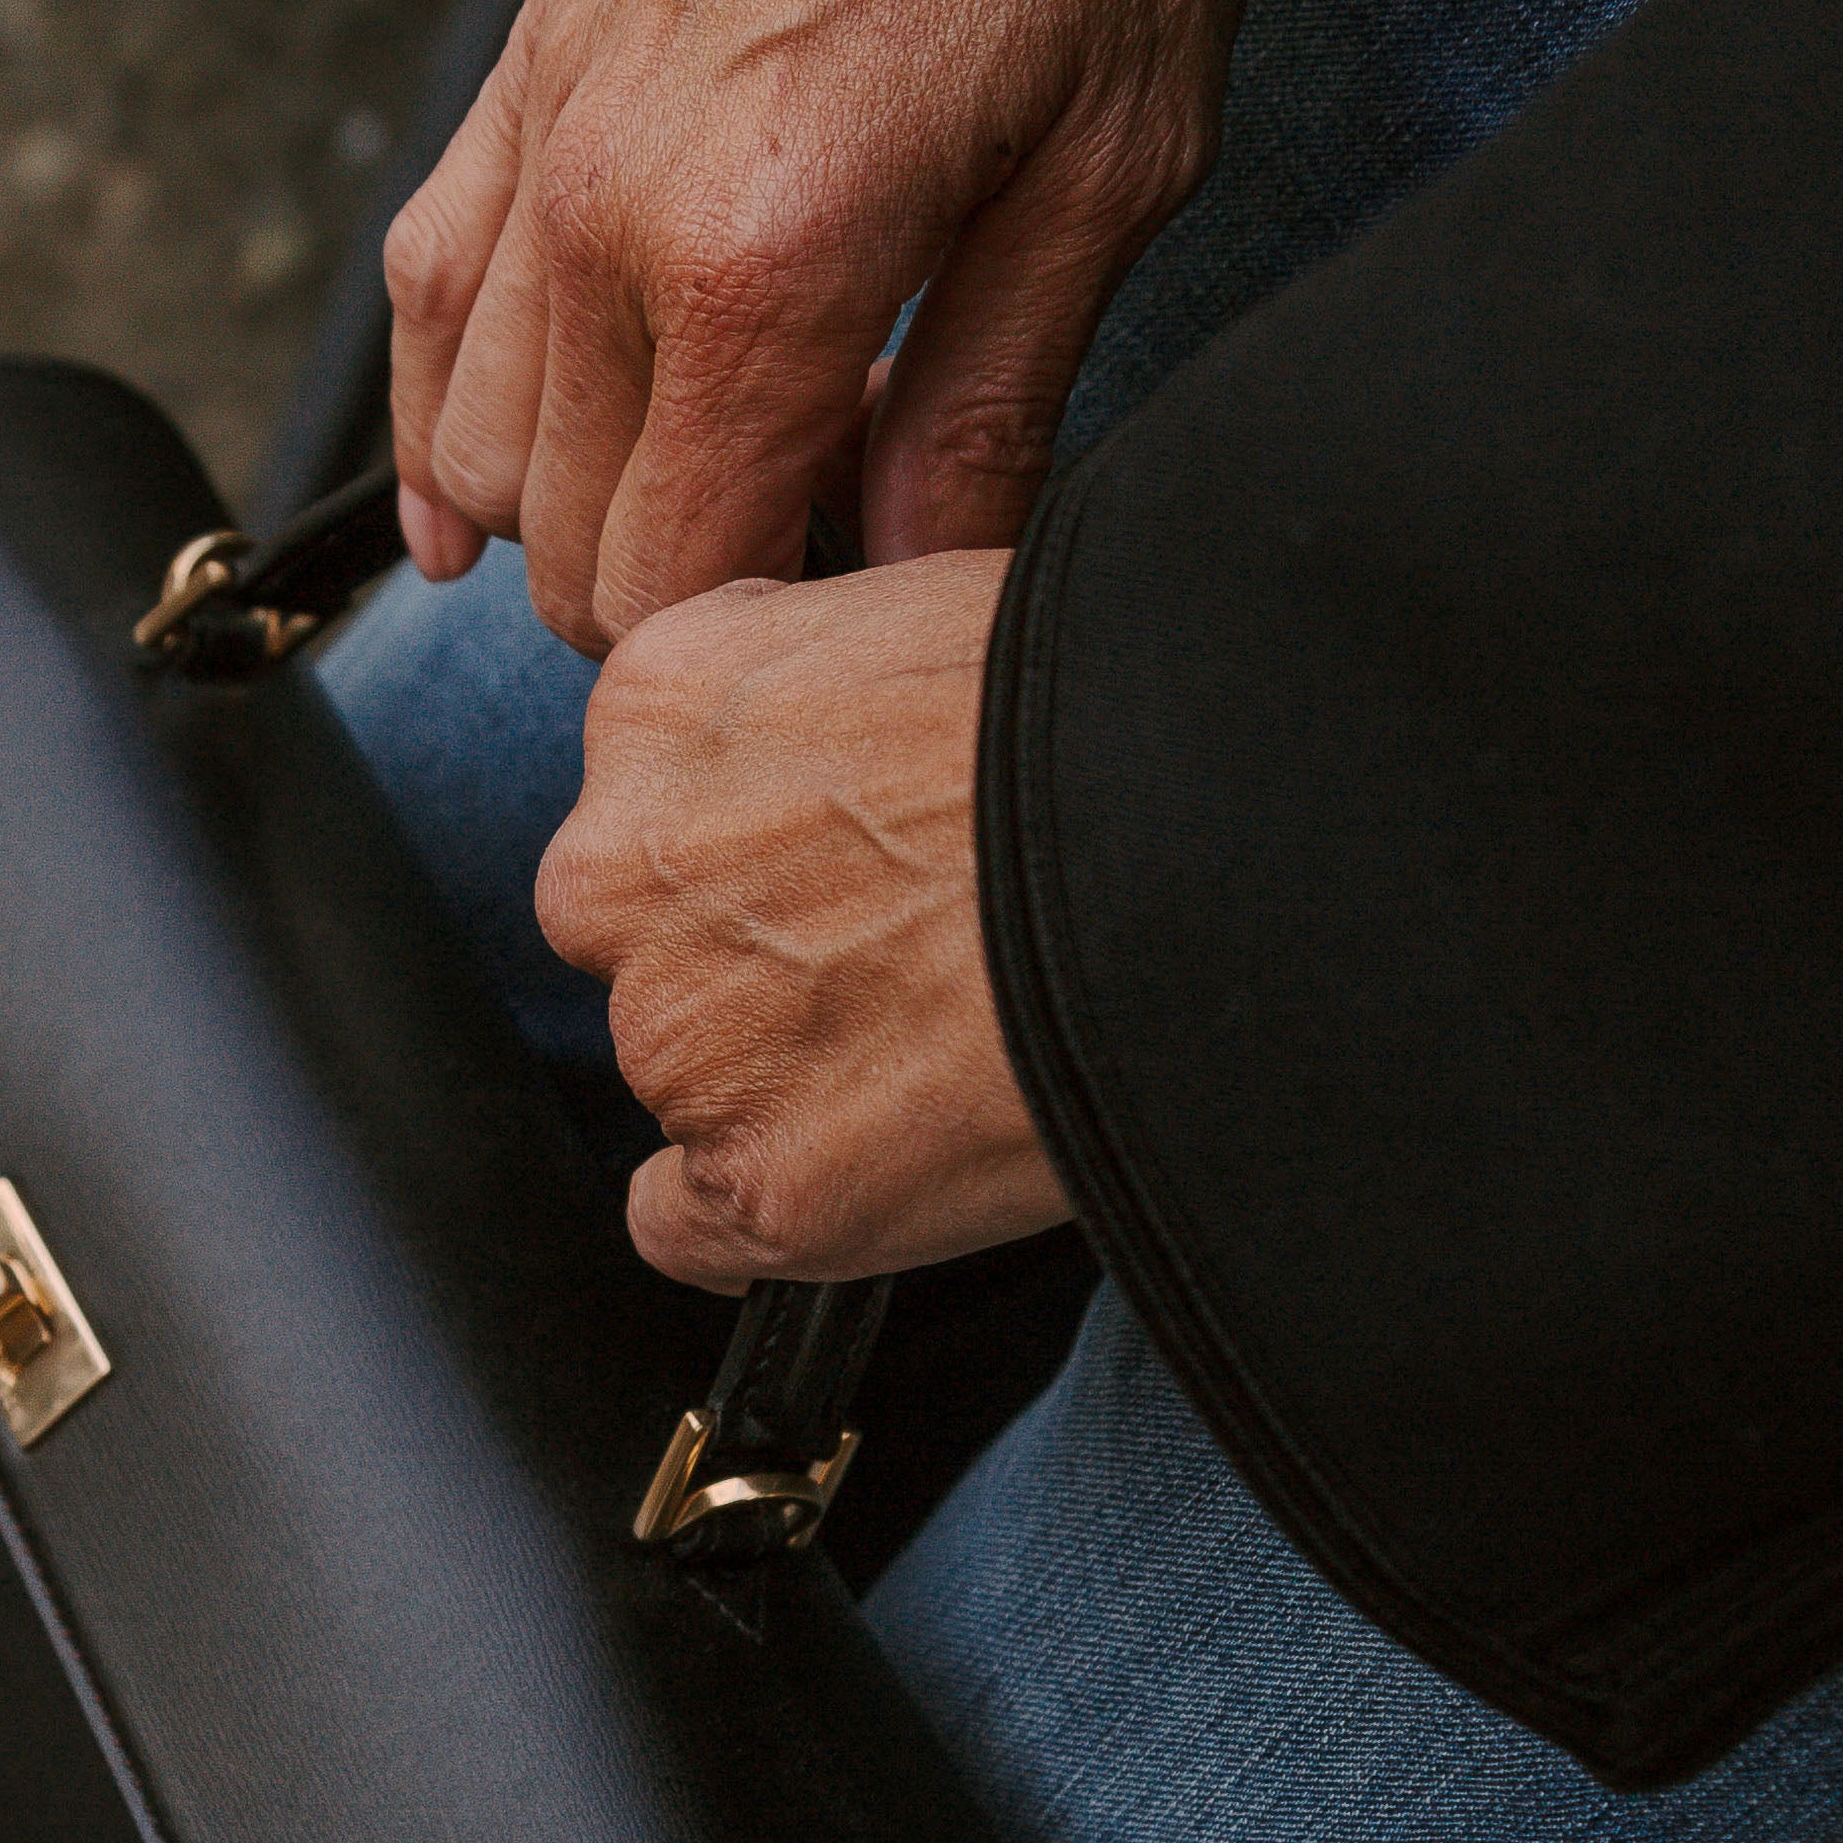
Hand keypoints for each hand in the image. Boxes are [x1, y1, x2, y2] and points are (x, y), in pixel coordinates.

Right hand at [385, 0, 1284, 649]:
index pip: (680, 582)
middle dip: (681, 593)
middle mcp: (604, 210)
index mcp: (758, 258)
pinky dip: (444, 407)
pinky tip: (482, 484)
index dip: (771, 646)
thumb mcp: (1123, 154)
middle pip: (562, 542)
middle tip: (831, 553)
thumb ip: (994, 396)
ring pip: (470, 443)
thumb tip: (923, 574)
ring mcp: (541, 126)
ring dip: (572, 512)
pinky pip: (423, 289)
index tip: (869, 625)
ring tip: (717, 489)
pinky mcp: (524, 55)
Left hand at [534, 555, 1067, 1284]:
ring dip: (786, 1076)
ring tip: (952, 1048)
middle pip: (649, 939)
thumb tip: (861, 738)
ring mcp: (683, 1041)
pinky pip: (694, 1230)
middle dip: (751, 954)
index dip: (765, 830)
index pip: (650, 790)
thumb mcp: (931, 612)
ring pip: (685, 1078)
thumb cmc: (1116, 716)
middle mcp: (626, 873)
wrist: (1216, 863)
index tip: (852, 850)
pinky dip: (772, 1217)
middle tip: (910, 953)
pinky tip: (870, 1177)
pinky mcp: (755, 1184)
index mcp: (662, 701)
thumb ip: (831, 685)